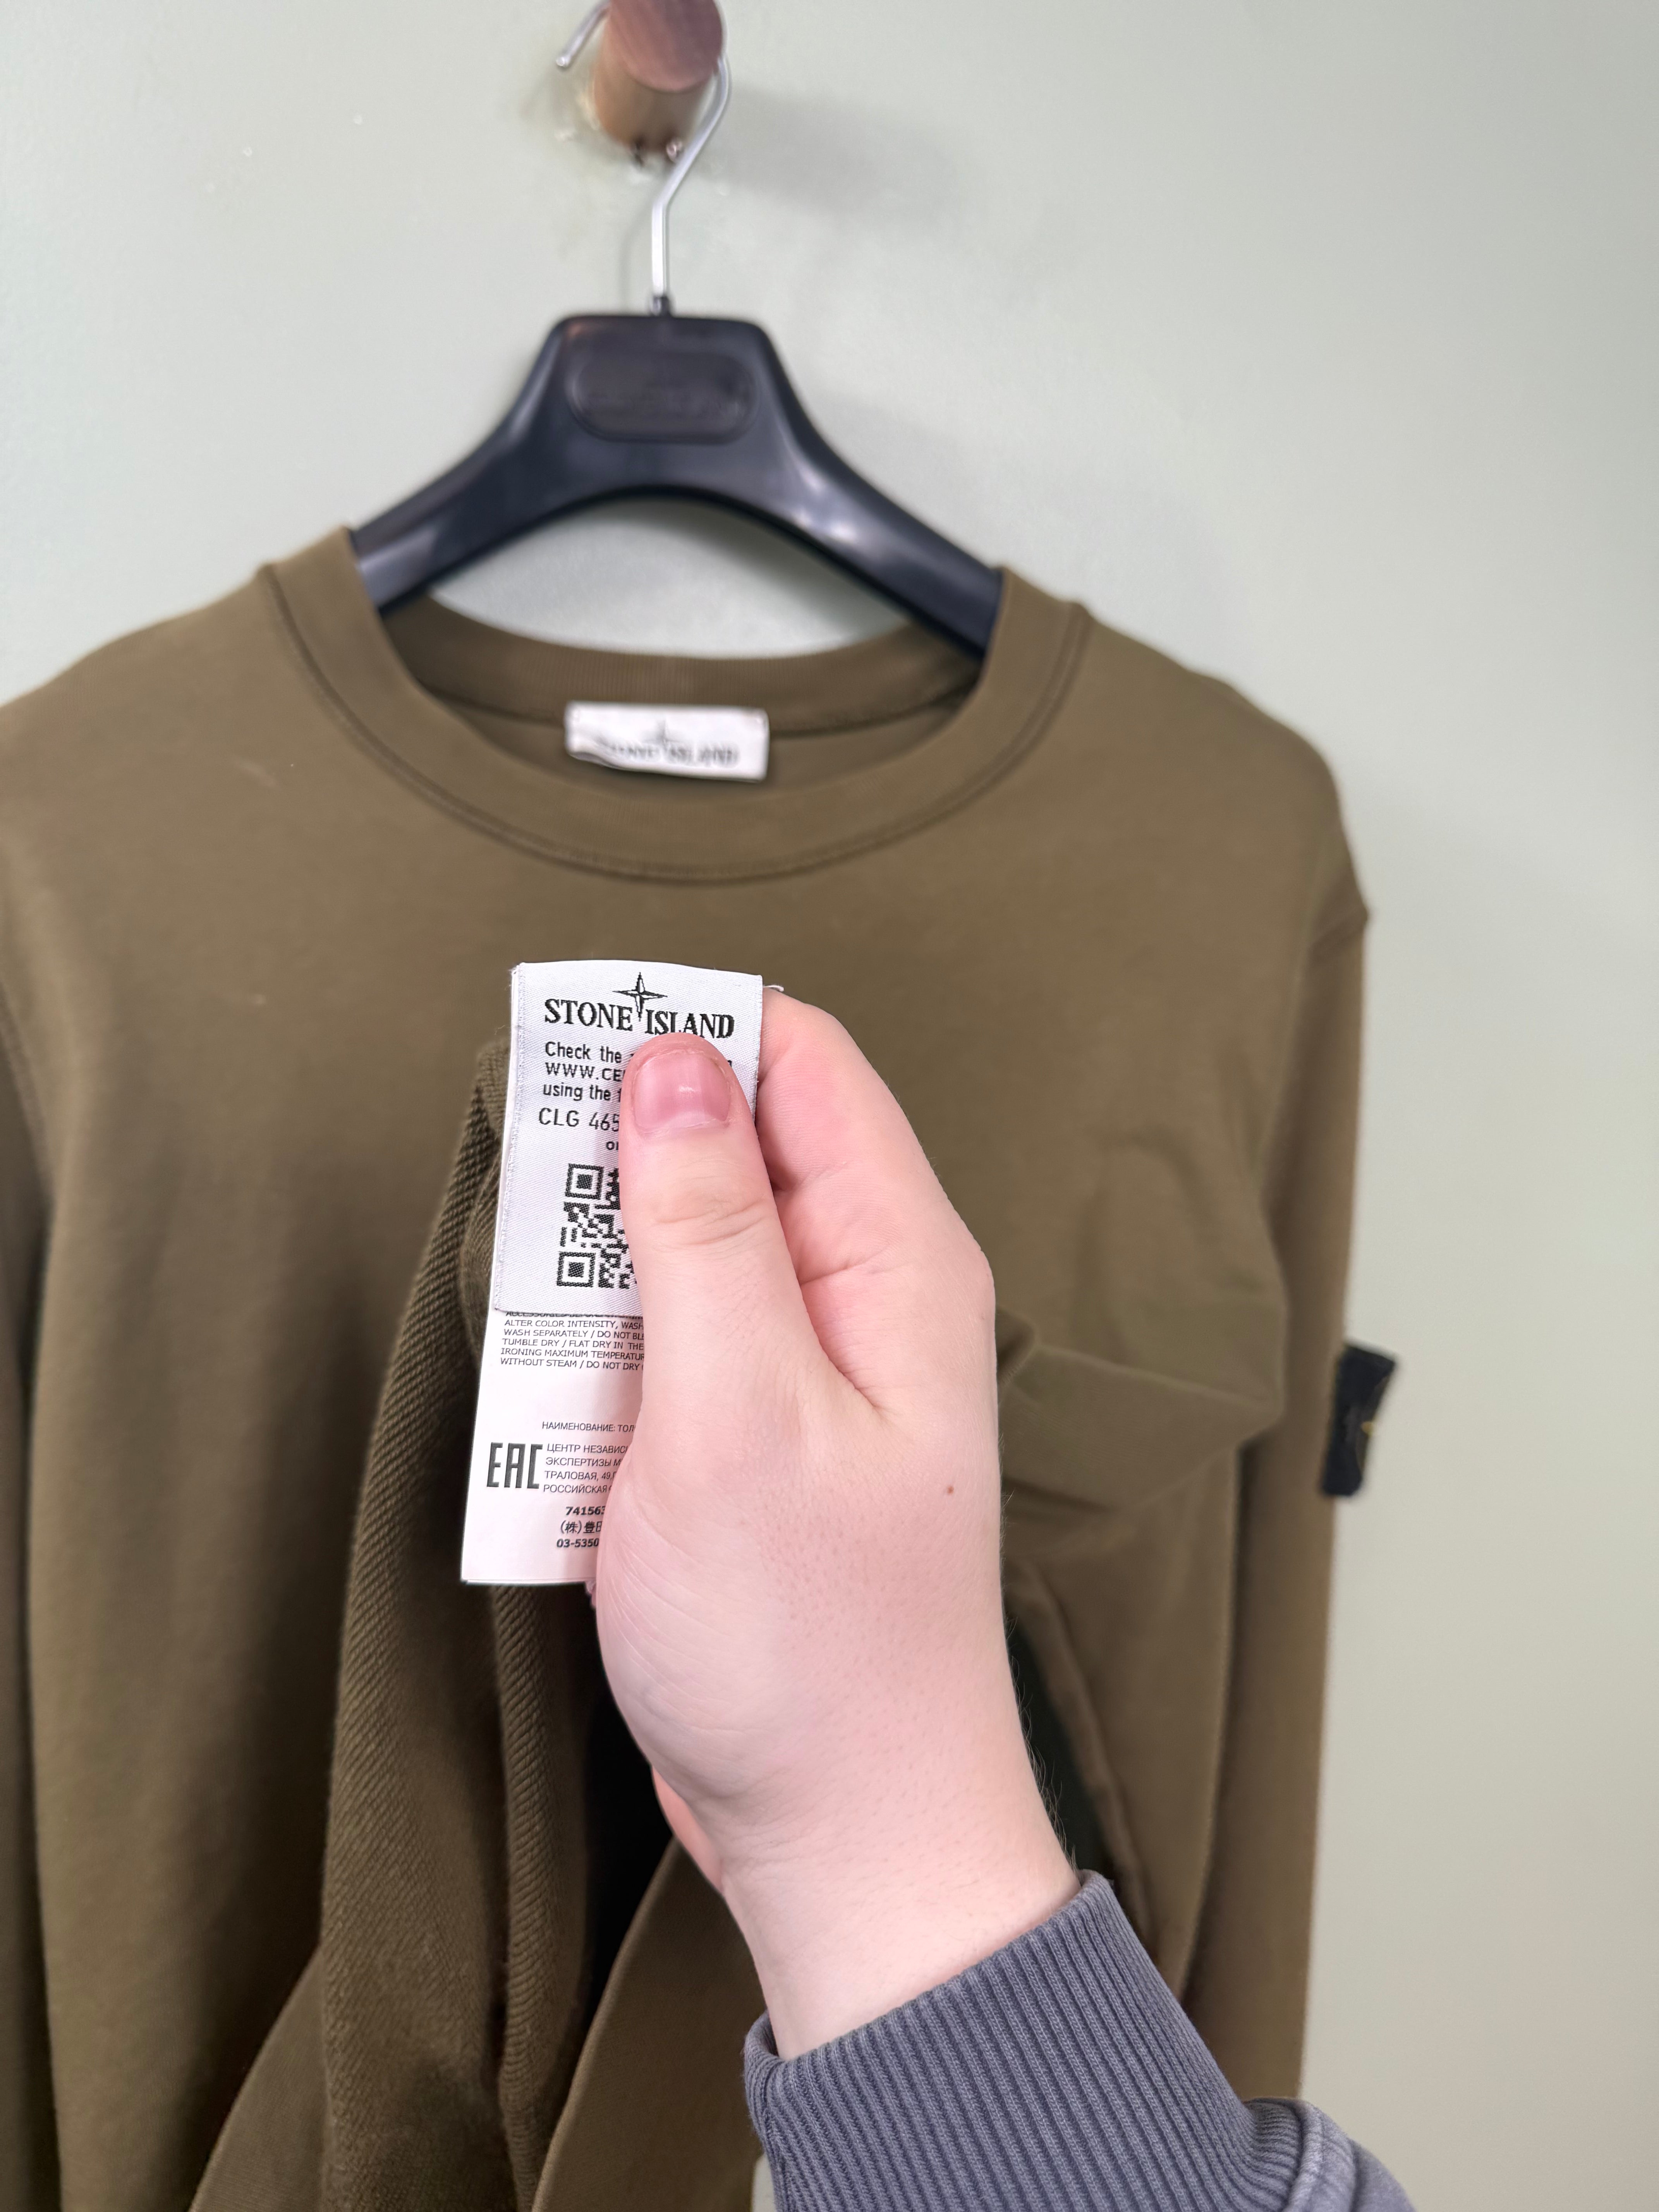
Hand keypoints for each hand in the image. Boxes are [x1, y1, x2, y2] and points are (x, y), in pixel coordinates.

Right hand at [596, 995, 1075, 2056]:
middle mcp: (859, 1291)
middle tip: (545, 1242)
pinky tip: (568, 1433)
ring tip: (561, 1367)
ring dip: (593, 1283)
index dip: (685, 1032)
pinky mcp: (745, 1430)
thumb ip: (704, 1226)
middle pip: (727, 1142)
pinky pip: (659, 1344)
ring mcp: (800, 1363)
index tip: (570, 1051)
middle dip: (617, 1167)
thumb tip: (671, 1058)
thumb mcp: (737, 1409)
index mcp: (893, 1257)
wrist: (841, 1827)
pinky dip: (597, 1364)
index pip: (800, 1063)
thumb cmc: (809, 1641)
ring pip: (674, 1245)